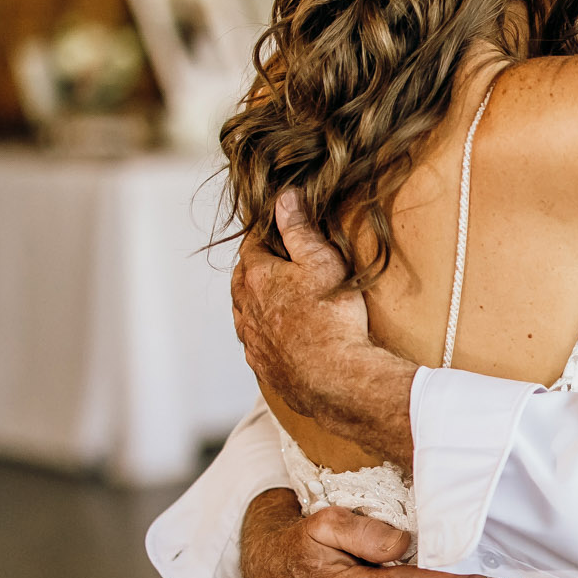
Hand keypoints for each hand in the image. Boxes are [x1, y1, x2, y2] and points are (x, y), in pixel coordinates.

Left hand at [233, 192, 416, 464]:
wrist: (334, 379)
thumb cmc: (332, 318)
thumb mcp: (321, 261)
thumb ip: (299, 228)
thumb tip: (284, 198)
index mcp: (256, 277)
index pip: (252, 245)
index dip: (268, 235)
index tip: (281, 230)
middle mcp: (246, 308)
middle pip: (243, 279)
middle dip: (258, 268)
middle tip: (281, 263)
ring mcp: (252, 340)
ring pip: (245, 313)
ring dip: (258, 303)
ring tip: (280, 299)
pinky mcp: (263, 366)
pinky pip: (257, 342)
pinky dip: (266, 334)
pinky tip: (282, 336)